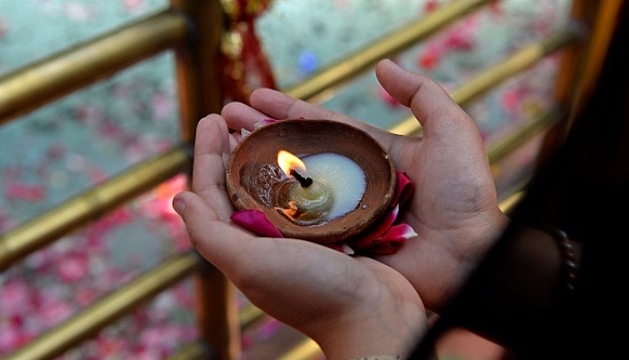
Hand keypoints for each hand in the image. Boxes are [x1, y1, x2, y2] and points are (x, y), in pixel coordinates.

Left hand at [173, 115, 426, 358]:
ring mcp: (297, 233)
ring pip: (274, 183)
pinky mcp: (329, 228)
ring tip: (266, 121)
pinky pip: (307, 189)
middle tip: (235, 113)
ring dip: (266, 152)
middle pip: (241, 183)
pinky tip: (306, 147)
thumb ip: (211, 234)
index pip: (212, 192)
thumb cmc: (311, 292)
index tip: (212, 117)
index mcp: (241, 244)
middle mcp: (265, 237)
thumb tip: (178, 198)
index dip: (207, 154)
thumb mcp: (251, 264)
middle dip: (233, 147)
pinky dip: (301, 166)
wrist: (373, 315)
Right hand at [219, 59, 509, 311]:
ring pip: (292, 188)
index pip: (322, 127)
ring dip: (259, 169)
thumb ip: (421, 93)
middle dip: (261, 134)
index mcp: (373, 155)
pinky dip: (272, 212)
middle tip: (225, 118)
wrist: (471, 256)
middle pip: (299, 154)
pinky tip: (242, 198)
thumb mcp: (451, 131)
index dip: (288, 111)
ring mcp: (342, 214)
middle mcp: (352, 183)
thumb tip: (382, 66)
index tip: (254, 97)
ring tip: (222, 149)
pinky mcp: (337, 243)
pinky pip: (299, 224)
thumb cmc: (465, 195)